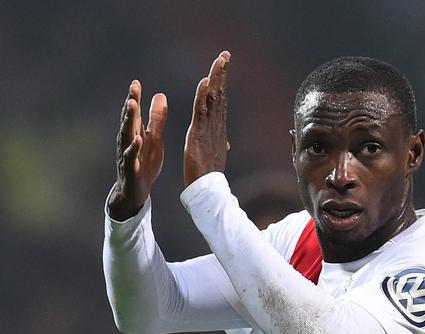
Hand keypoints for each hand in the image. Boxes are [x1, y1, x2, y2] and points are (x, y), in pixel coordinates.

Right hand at [108, 80, 167, 220]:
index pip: (133, 113)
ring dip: (128, 121)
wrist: (136, 192)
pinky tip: (138, 139)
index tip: (136, 82)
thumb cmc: (144, 163)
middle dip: (130, 104)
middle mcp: (128, 141)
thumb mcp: (154, 138)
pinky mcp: (131, 169)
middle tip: (133, 90)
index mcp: (135, 133)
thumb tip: (160, 94)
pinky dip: (134, 148)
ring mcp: (127, 155)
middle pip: (128, 120)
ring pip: (126, 135)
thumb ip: (156, 118)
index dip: (134, 98)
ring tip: (131, 106)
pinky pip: (131, 157)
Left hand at [183, 51, 230, 186]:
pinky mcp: (198, 133)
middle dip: (222, 73)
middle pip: (220, 94)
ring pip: (213, 98)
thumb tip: (226, 143)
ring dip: (216, 78)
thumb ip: (220, 144)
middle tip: (225, 54)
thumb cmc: (210, 174)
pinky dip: (203, 95)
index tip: (223, 65)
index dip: (222, 82)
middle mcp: (216, 124)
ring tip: (220, 60)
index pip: (220, 100)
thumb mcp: (215, 155)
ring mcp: (208, 128)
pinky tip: (206, 81)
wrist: (207, 188)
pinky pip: (201, 110)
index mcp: (217, 127)